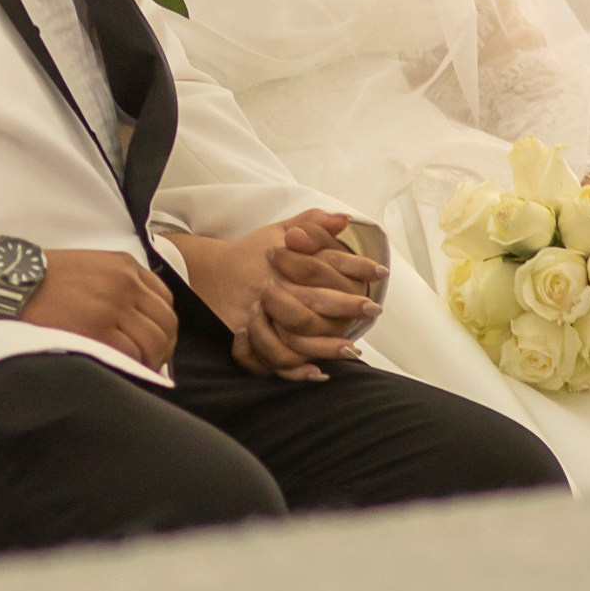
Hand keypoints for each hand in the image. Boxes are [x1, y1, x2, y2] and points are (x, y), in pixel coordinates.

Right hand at [0, 248, 176, 371]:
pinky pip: (132, 356)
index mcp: (124, 265)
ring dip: (151, 361)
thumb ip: (117, 285)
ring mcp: (114, 306)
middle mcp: (125, 283)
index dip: (163, 325)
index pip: (164, 299)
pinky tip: (124, 373)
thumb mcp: (89, 267)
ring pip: (154, 342)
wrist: (10, 282)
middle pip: (165, 323)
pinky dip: (133, 368)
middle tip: (151, 364)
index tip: (154, 340)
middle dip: (163, 347)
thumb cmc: (42, 279)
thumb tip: (136, 321)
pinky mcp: (98, 329)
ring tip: (137, 372)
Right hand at [170, 210, 382, 382]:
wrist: (209, 273)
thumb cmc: (251, 252)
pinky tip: (318, 371)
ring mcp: (260, 312)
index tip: (380, 273)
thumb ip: (311, 222)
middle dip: (347, 306)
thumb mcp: (278, 230)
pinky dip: (295, 368)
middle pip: (315, 299)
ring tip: (351, 349)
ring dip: (326, 344)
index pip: (325, 263)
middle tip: (372, 310)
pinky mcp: (249, 333)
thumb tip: (345, 219)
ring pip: (296, 333)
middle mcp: (273, 285)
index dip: (355, 268)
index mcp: (283, 259)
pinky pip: (273, 356)